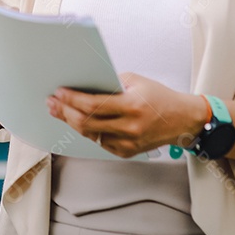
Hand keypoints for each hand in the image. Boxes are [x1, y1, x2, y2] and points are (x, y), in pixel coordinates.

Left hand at [46, 72, 208, 157]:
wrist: (182, 120)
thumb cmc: (159, 97)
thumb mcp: (136, 81)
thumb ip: (111, 84)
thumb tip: (83, 85)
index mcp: (132, 106)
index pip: (93, 105)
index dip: (72, 100)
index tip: (58, 93)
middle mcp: (129, 127)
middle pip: (86, 123)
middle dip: (65, 111)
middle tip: (52, 103)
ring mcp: (127, 143)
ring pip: (90, 134)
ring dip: (71, 122)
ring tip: (58, 111)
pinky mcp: (126, 152)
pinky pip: (99, 142)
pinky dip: (87, 131)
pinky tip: (76, 122)